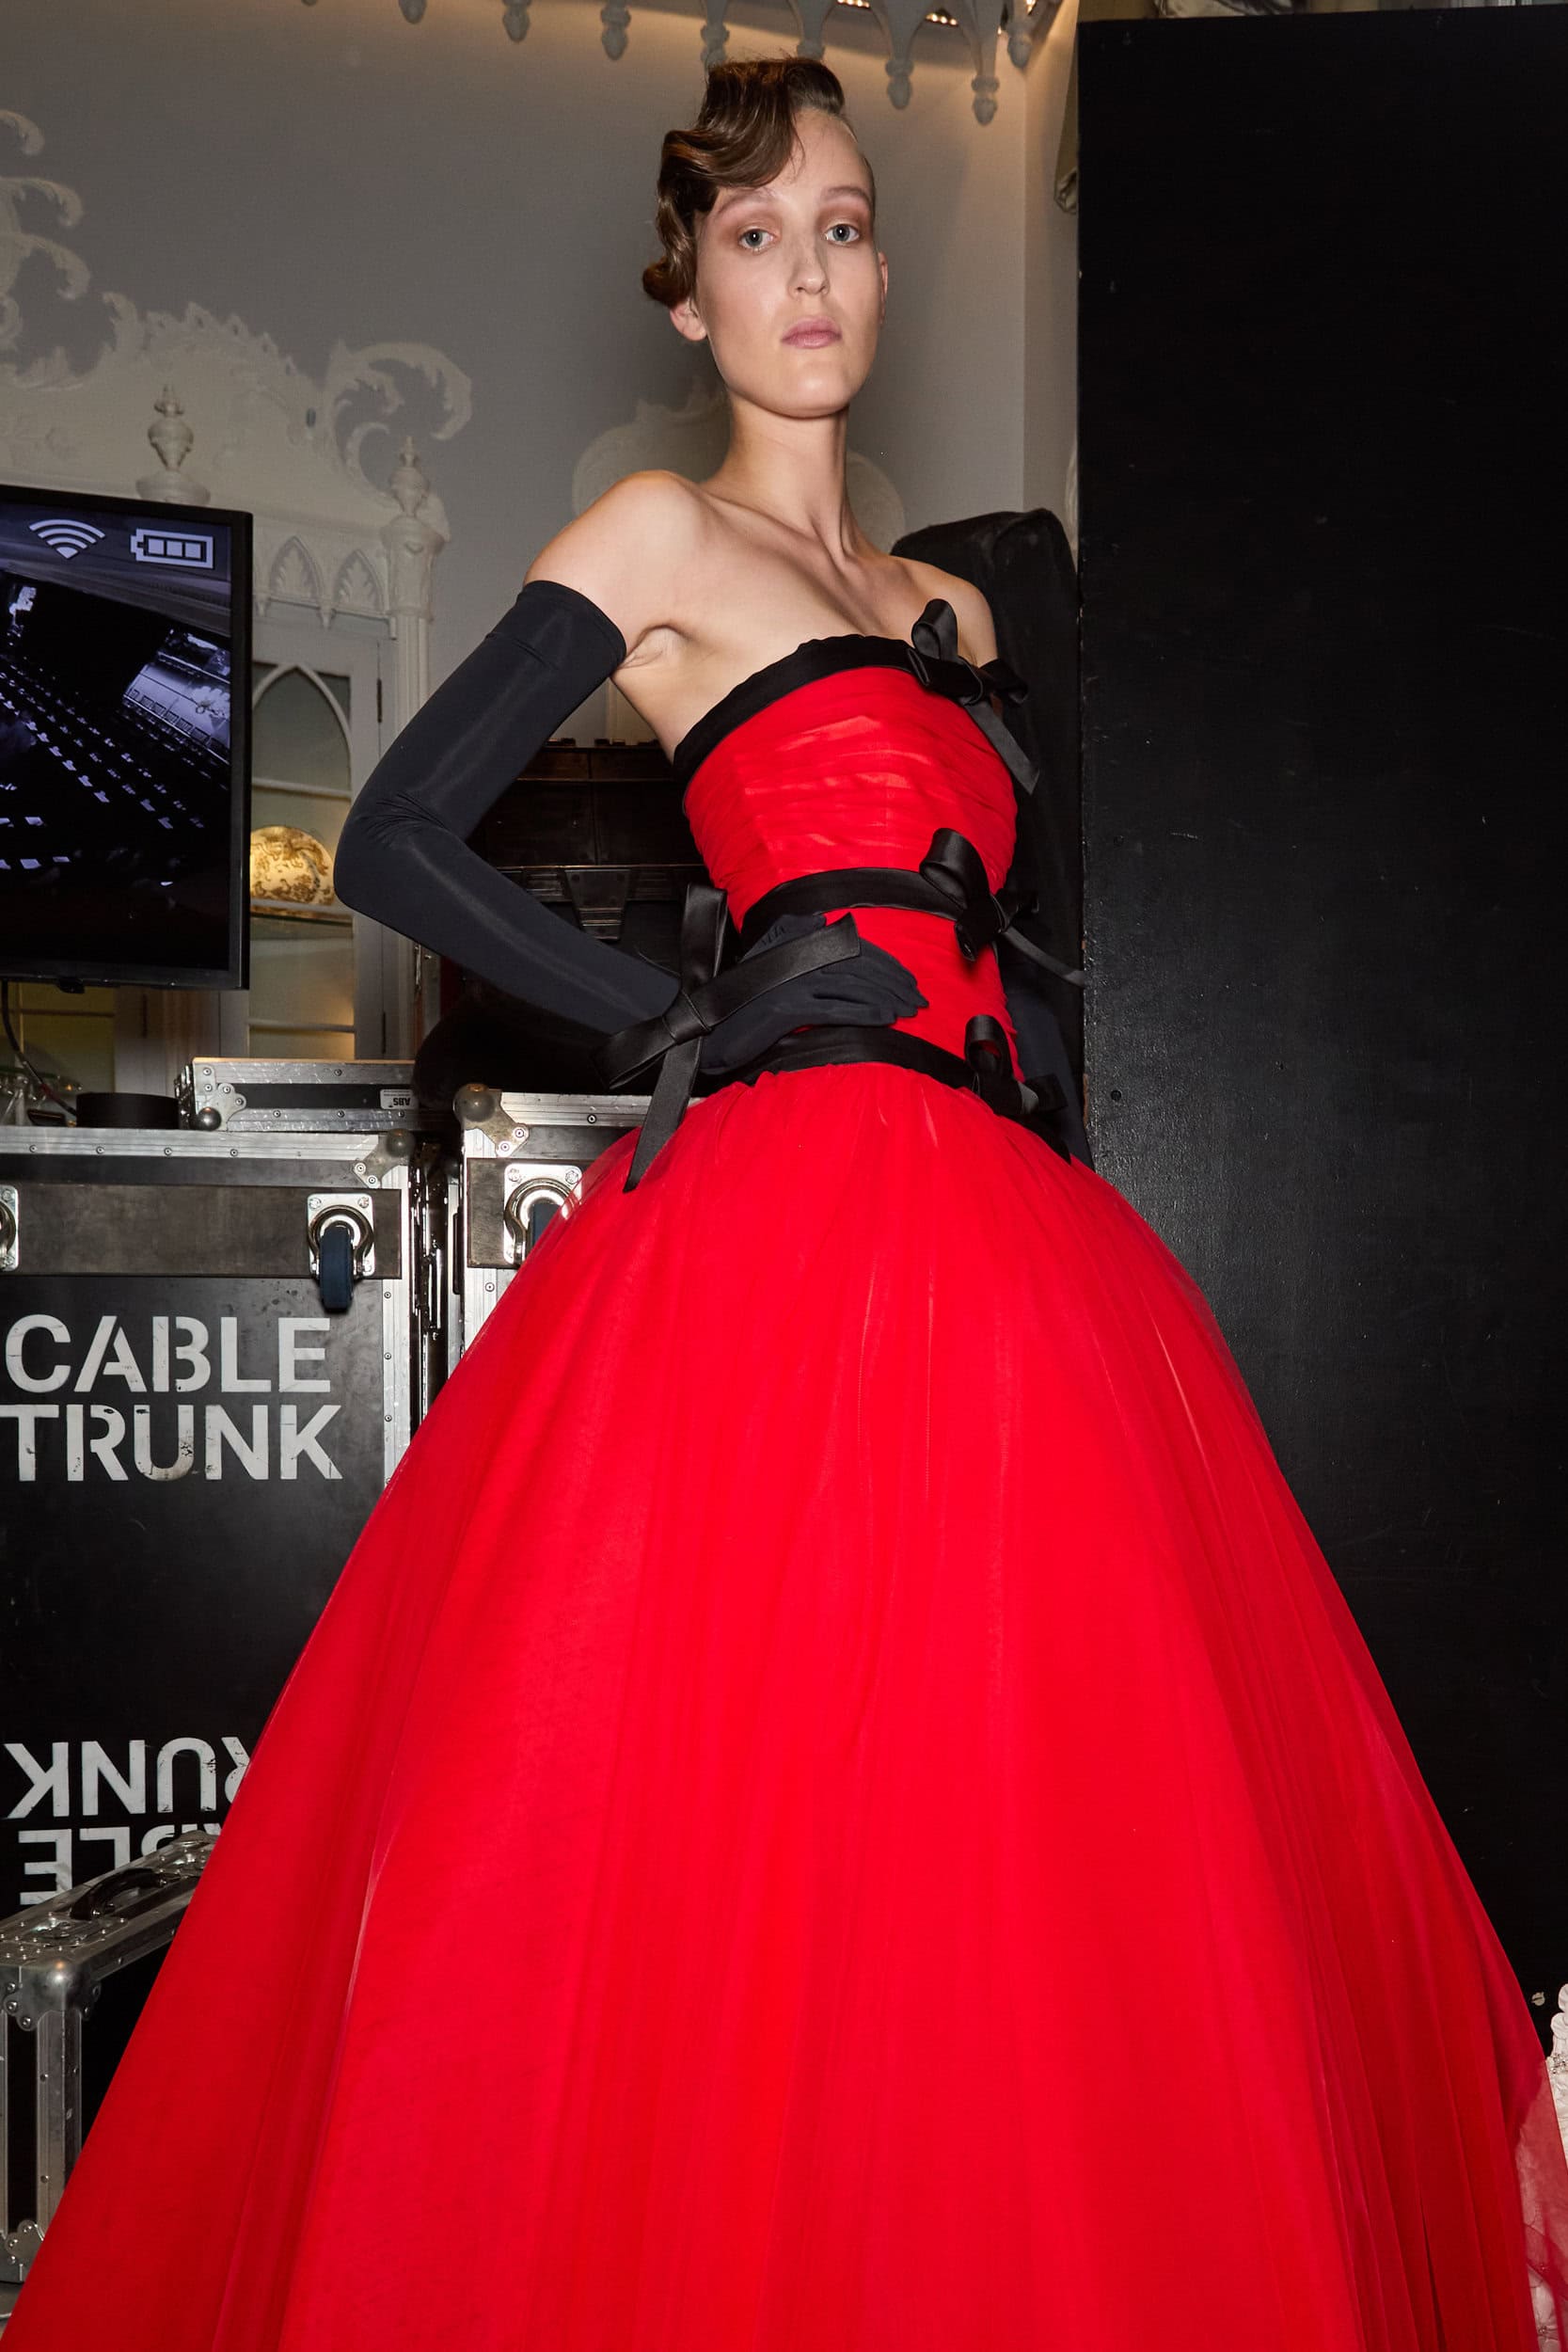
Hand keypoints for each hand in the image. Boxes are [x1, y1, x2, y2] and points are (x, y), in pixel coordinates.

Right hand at [697, 910, 927, 1079]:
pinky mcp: (787, 1006)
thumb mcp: (773, 962)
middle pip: (859, 966)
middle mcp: (797, 955)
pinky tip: (885, 1019)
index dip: (886, 964)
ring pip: (853, 986)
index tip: (909, 980)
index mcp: (799, 940)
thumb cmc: (745, 1000)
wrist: (714, 1025)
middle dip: (894, 983)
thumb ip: (801, 942)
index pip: (854, 948)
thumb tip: (824, 924)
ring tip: (907, 1010)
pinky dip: (864, 1012)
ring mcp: (792, 980)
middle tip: (918, 999)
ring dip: (886, 998)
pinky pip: (836, 1008)